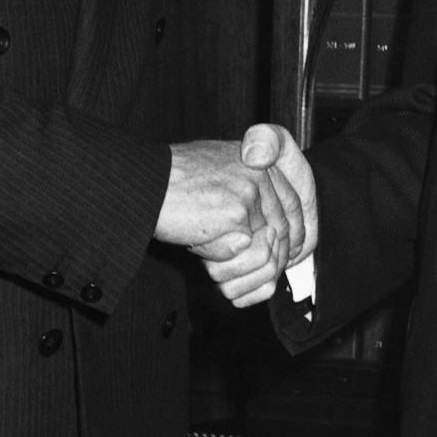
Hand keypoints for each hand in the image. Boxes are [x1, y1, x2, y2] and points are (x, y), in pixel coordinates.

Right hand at [155, 136, 308, 306]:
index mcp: (258, 160)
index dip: (293, 235)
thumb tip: (266, 243)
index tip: (285, 256)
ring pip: (268, 249)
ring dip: (242, 266)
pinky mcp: (237, 213)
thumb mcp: (216, 179)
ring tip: (213, 258)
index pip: (294, 203)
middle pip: (286, 230)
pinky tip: (199, 246)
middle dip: (271, 261)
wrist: (142, 184)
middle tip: (250, 275)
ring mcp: (250, 192)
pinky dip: (220, 260)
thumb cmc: (171, 184)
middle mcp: (260, 172)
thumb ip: (245, 201)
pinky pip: (242, 254)